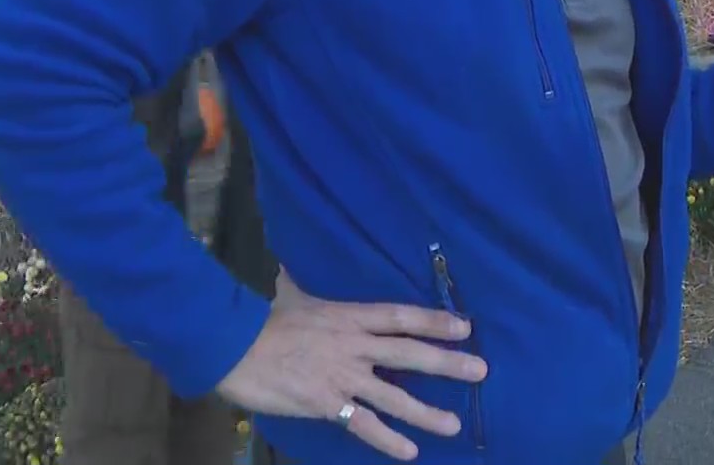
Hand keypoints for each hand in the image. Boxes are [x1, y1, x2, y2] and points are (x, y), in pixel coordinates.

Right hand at [216, 274, 487, 460]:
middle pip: (410, 354)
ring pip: (394, 396)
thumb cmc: (261, 318)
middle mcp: (355, 346)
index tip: (465, 327)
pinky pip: (363, 425)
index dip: (435, 321)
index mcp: (350, 317)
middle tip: (481, 371)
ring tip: (455, 425)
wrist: (232, 345)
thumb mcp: (291, 294)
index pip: (402, 317)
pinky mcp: (327, 404)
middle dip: (448, 363)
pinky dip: (388, 440)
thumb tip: (289, 268)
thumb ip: (301, 285)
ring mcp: (343, 377)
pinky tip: (410, 451)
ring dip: (426, 412)